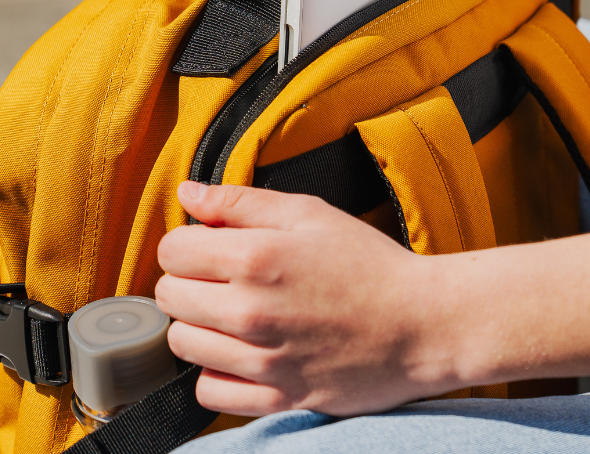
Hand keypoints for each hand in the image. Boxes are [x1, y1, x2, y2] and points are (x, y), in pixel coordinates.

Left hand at [155, 182, 449, 416]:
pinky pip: (208, 392)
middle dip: (187, 280)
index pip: (171, 251)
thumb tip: (188, 192)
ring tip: (233, 312)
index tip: (209, 243)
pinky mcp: (275, 399)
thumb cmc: (368, 263)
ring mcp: (261, 361)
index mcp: (256, 257)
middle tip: (221, 276)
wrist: (420, 324)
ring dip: (199, 324)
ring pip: (182, 344)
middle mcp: (250, 311)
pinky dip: (216, 372)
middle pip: (168, 297)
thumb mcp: (308, 213)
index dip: (186, 241)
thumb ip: (241, 201)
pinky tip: (242, 351)